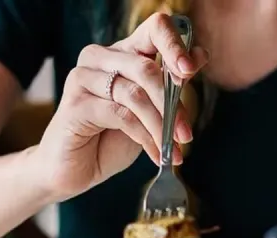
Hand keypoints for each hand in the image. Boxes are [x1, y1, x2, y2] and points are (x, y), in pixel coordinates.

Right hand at [30, 12, 209, 201]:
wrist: (76, 169)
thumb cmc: (112, 137)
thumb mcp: (150, 110)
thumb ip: (170, 84)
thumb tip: (200, 56)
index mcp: (122, 52)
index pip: (154, 29)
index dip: (175, 46)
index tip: (190, 71)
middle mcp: (100, 57)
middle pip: (146, 68)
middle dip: (172, 104)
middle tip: (186, 134)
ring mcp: (83, 78)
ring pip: (135, 95)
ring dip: (160, 126)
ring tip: (173, 149)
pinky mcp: (75, 104)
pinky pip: (120, 116)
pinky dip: (144, 138)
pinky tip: (155, 154)